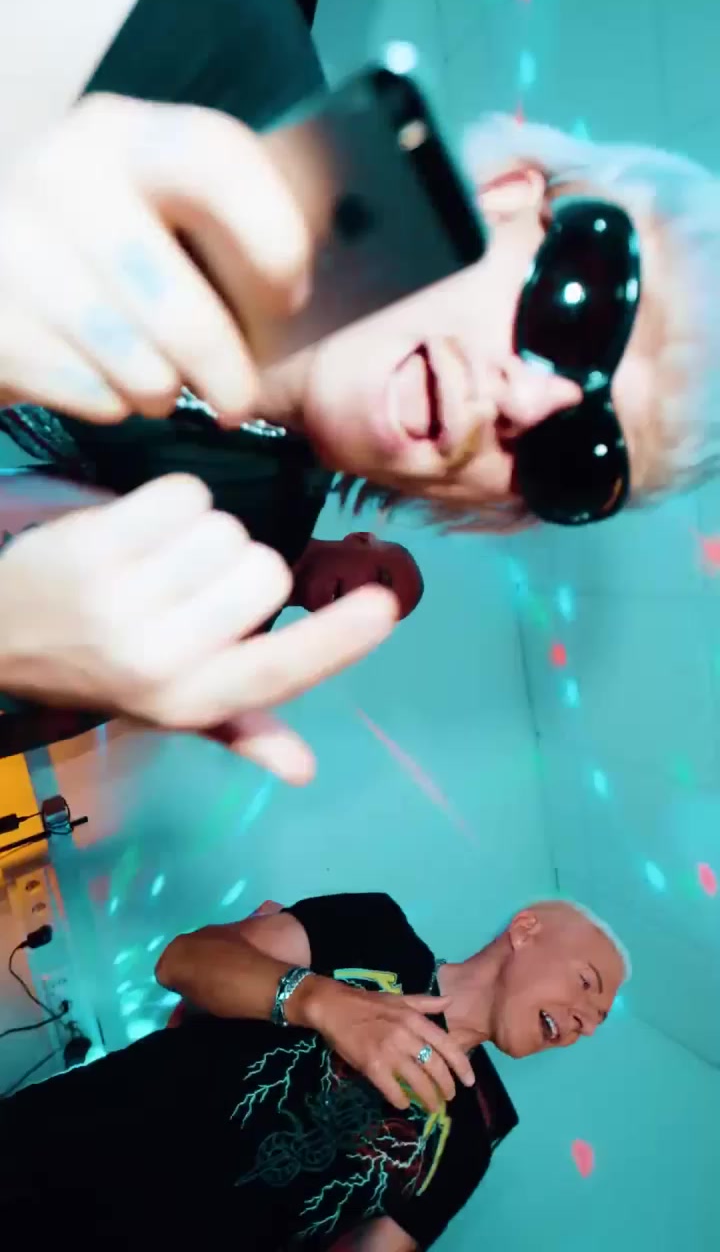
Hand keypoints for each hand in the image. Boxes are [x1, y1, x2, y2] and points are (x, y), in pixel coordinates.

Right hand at [0, 93, 309, 423]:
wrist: (4, 271)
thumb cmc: (117, 250)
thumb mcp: (173, 215)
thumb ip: (243, 236)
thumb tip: (330, 297)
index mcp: (131, 135)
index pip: (218, 164)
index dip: (272, 244)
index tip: (289, 300)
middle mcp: (65, 174)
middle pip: (182, 309)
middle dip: (227, 373)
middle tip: (239, 400)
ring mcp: (16, 247)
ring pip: (138, 367)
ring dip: (166, 392)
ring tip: (162, 381)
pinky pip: (92, 395)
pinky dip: (112, 404)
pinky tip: (106, 379)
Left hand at [0, 475, 396, 781]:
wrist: (4, 634)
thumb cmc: (103, 667)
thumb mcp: (171, 706)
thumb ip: (241, 729)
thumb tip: (303, 770)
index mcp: (189, 700)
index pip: (280, 672)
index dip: (338, 641)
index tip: (384, 608)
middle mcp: (161, 659)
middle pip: (265, 573)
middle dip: (246, 567)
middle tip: (199, 583)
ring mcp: (123, 601)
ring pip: (227, 529)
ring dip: (207, 533)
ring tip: (165, 558)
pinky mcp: (95, 545)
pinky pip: (185, 495)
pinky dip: (175, 501)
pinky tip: (144, 529)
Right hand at [296, 978, 474, 1112]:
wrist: (334, 1007)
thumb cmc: (368, 1003)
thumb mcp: (400, 998)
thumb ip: (426, 1002)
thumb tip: (450, 1001)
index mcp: (414, 1019)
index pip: (446, 1045)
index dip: (461, 1065)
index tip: (470, 1081)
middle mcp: (405, 1035)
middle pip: (435, 1067)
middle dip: (446, 1087)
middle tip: (449, 1098)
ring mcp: (389, 1051)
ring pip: (418, 1082)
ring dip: (429, 1099)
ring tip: (434, 1107)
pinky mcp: (372, 1065)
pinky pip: (393, 1090)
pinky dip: (401, 1100)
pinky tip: (404, 1104)